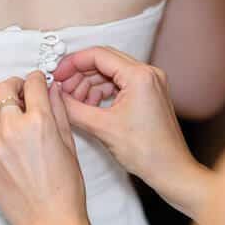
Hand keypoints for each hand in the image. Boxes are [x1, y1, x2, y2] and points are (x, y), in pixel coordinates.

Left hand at [0, 71, 88, 224]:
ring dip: (5, 114)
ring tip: (21, 130)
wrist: (49, 222)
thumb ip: (59, 113)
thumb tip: (52, 90)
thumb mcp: (70, 145)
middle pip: (2, 90)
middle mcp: (11, 130)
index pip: (31, 84)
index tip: (37, 82)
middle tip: (23, 96)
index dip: (36, 79)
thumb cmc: (67, 188)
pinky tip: (15, 153)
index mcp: (39, 122)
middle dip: (14, 88)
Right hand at [52, 47, 195, 184]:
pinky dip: (102, 92)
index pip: (97, 55)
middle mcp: (149, 74)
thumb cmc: (146, 151)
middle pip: (104, 61)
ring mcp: (151, 83)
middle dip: (79, 74)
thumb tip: (54, 94)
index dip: (71, 63)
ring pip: (111, 73)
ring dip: (89, 84)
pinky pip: (120, 84)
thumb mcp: (100, 127)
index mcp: (140, 76)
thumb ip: (71, 107)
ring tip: (74, 103)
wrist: (170, 169)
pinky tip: (89, 106)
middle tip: (62, 91)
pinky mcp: (150, 94)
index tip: (56, 75)